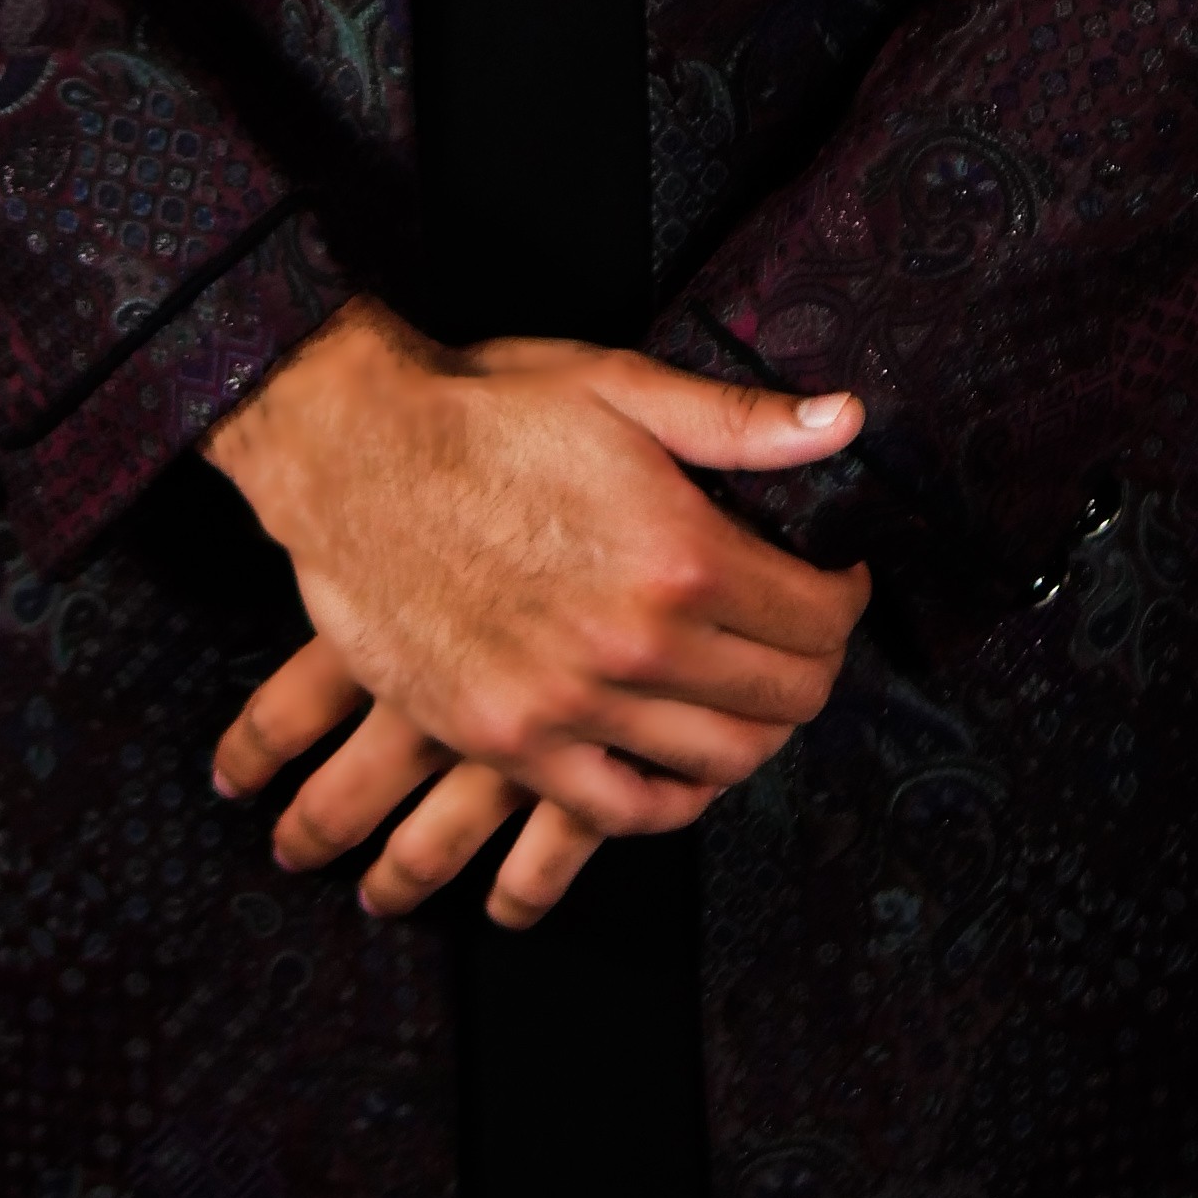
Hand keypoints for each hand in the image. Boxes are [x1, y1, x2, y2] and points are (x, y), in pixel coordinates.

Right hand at [200, 298, 867, 918]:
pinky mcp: (510, 742)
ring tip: (746, 689)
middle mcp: (636, 645)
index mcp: (681, 553)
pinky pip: (624, 810)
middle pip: (784, 698)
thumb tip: (847, 424)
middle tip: (798, 634)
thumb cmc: (485, 410)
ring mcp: (571, 706)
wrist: (349, 455)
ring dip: (755, 729)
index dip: (843, 597)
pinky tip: (681, 764)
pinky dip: (672, 799)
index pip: (820, 617)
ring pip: (721, 762)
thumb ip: (740, 420)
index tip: (833, 580)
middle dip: (813, 665)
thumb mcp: (619, 387)